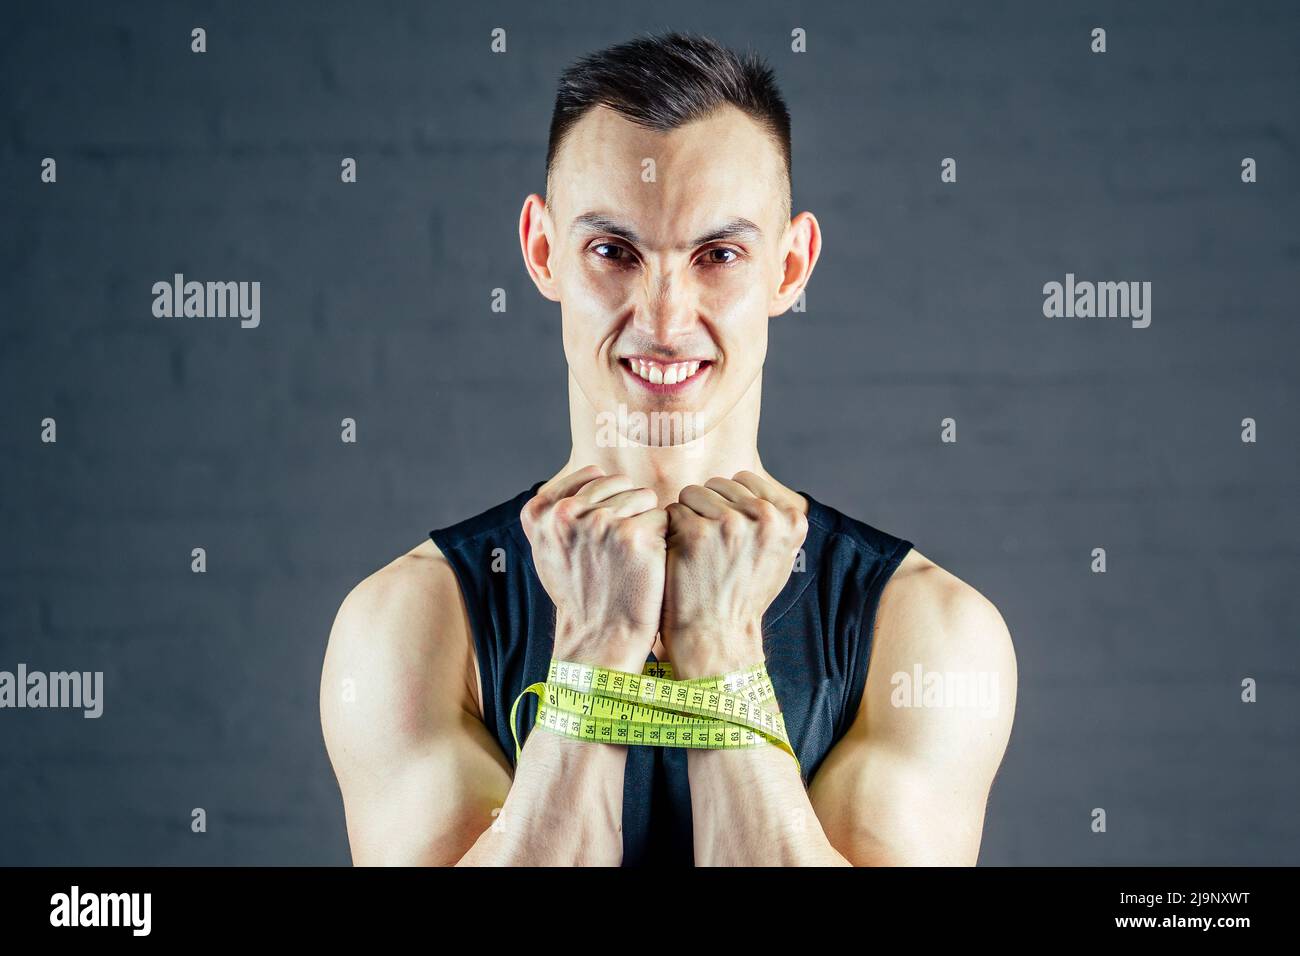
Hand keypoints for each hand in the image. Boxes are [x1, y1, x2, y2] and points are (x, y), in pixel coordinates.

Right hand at [521, 465, 666, 671]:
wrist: (600, 638)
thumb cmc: (582, 595)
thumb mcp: (550, 550)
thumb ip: (558, 511)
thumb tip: (590, 474)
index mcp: (543, 513)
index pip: (591, 475)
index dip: (606, 501)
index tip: (604, 534)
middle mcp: (567, 513)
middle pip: (620, 483)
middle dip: (628, 509)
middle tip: (620, 551)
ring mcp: (601, 522)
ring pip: (643, 497)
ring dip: (647, 522)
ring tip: (634, 557)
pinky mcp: (635, 535)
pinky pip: (663, 517)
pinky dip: (663, 539)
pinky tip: (650, 565)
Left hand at [663, 471, 808, 676]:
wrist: (718, 635)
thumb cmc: (743, 595)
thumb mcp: (779, 556)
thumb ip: (775, 519)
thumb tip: (756, 488)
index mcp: (791, 518)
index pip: (745, 480)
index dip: (729, 503)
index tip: (728, 534)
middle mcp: (766, 517)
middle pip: (718, 484)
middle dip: (708, 509)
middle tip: (711, 548)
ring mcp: (731, 523)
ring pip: (693, 493)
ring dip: (688, 517)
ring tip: (698, 552)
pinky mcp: (697, 533)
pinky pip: (673, 511)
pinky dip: (671, 532)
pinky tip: (682, 557)